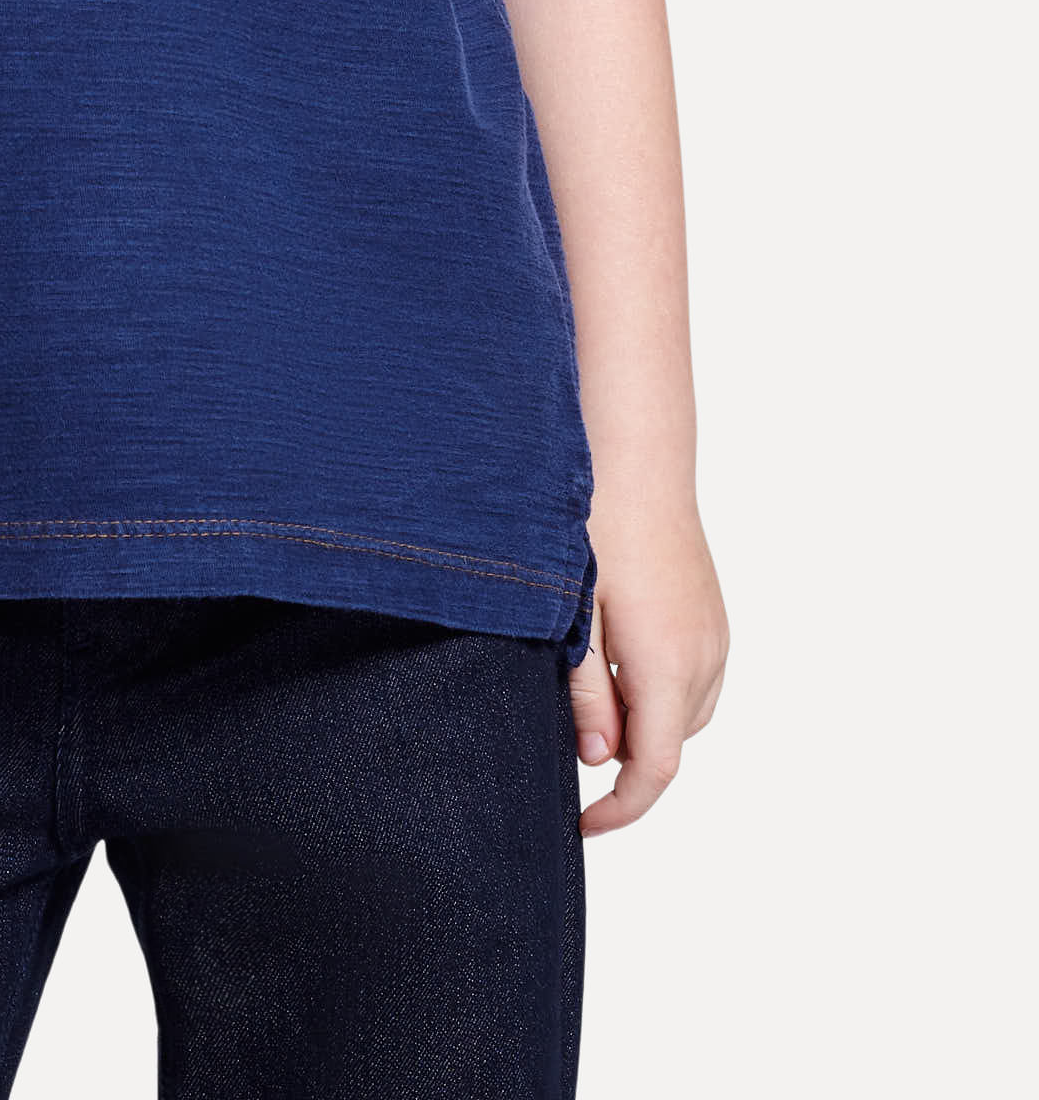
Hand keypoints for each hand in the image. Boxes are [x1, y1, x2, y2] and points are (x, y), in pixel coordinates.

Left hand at [569, 498, 728, 835]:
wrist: (637, 459)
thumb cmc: (596, 527)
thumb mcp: (573, 616)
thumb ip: (586, 693)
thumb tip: (596, 761)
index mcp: (666, 666)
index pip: (653, 771)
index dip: (619, 810)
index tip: (581, 824)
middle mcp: (704, 659)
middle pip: (668, 746)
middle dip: (621, 755)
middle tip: (567, 718)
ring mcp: (716, 637)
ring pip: (683, 717)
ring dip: (642, 721)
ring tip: (591, 677)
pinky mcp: (715, 619)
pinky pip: (695, 681)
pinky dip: (661, 690)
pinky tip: (620, 651)